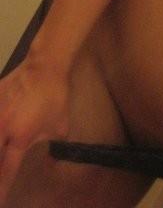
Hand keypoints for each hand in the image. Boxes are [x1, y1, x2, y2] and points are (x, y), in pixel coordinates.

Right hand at [0, 58, 69, 204]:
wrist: (45, 65)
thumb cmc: (55, 96)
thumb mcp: (60, 124)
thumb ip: (51, 142)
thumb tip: (46, 153)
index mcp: (20, 138)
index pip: (6, 171)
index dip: (1, 190)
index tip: (0, 203)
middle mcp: (3, 128)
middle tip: (0, 178)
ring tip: (2, 148)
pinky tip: (0, 126)